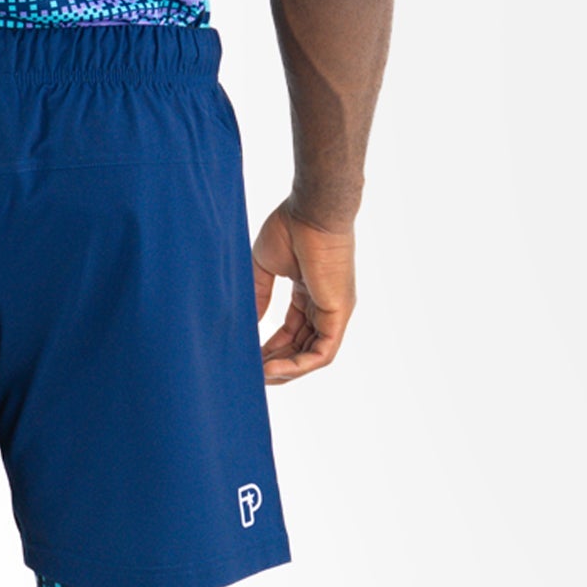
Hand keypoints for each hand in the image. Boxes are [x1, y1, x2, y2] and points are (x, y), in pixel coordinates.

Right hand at [251, 204, 356, 384]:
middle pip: (301, 347)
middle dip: (277, 364)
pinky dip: (298, 366)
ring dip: (286, 371)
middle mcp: (325, 304)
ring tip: (259, 377)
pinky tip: (272, 370)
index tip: (250, 358)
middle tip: (251, 375)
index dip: (271, 347)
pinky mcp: (339, 313)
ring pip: (312, 356)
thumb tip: (247, 324)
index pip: (292, 330)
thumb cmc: (290, 226)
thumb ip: (258, 296)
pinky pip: (322, 353)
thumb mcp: (266, 267)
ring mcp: (334, 310)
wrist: (311, 209)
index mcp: (309, 292)